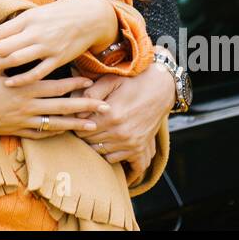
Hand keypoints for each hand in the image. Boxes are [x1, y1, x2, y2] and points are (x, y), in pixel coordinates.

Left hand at [0, 0, 116, 86]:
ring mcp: (46, 46)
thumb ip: (20, 24)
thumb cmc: (61, 13)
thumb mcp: (38, 13)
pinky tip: (10, 83)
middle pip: (4, 47)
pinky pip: (36, 72)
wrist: (90, 16)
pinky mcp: (58, 59)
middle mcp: (35, 32)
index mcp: (28, 18)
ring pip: (17, 59)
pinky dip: (21, 79)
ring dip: (0, 66)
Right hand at [0, 65, 112, 138]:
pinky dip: (55, 133)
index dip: (74, 83)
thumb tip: (19, 43)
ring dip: (76, 124)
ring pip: (55, 124)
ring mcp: (23, 120)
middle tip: (106, 106)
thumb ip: (8, 57)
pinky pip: (41, 134)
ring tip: (94, 125)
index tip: (92, 82)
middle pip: (62, 106)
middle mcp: (27, 105)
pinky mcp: (16, 131)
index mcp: (23, 86)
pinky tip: (66, 132)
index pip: (55, 85)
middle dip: (85, 105)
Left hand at [71, 51, 175, 181]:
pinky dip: (108, 153)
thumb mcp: (111, 80)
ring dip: (95, 144)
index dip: (76, 124)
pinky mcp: (138, 148)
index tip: (78, 118)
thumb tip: (76, 108)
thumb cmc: (133, 81)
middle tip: (84, 125)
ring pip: (100, 152)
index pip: (82, 129)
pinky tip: (107, 142)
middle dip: (84, 134)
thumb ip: (92, 93)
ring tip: (95, 132)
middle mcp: (120, 132)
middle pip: (89, 142)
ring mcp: (130, 142)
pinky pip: (115, 159)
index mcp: (111, 115)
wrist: (161, 88)